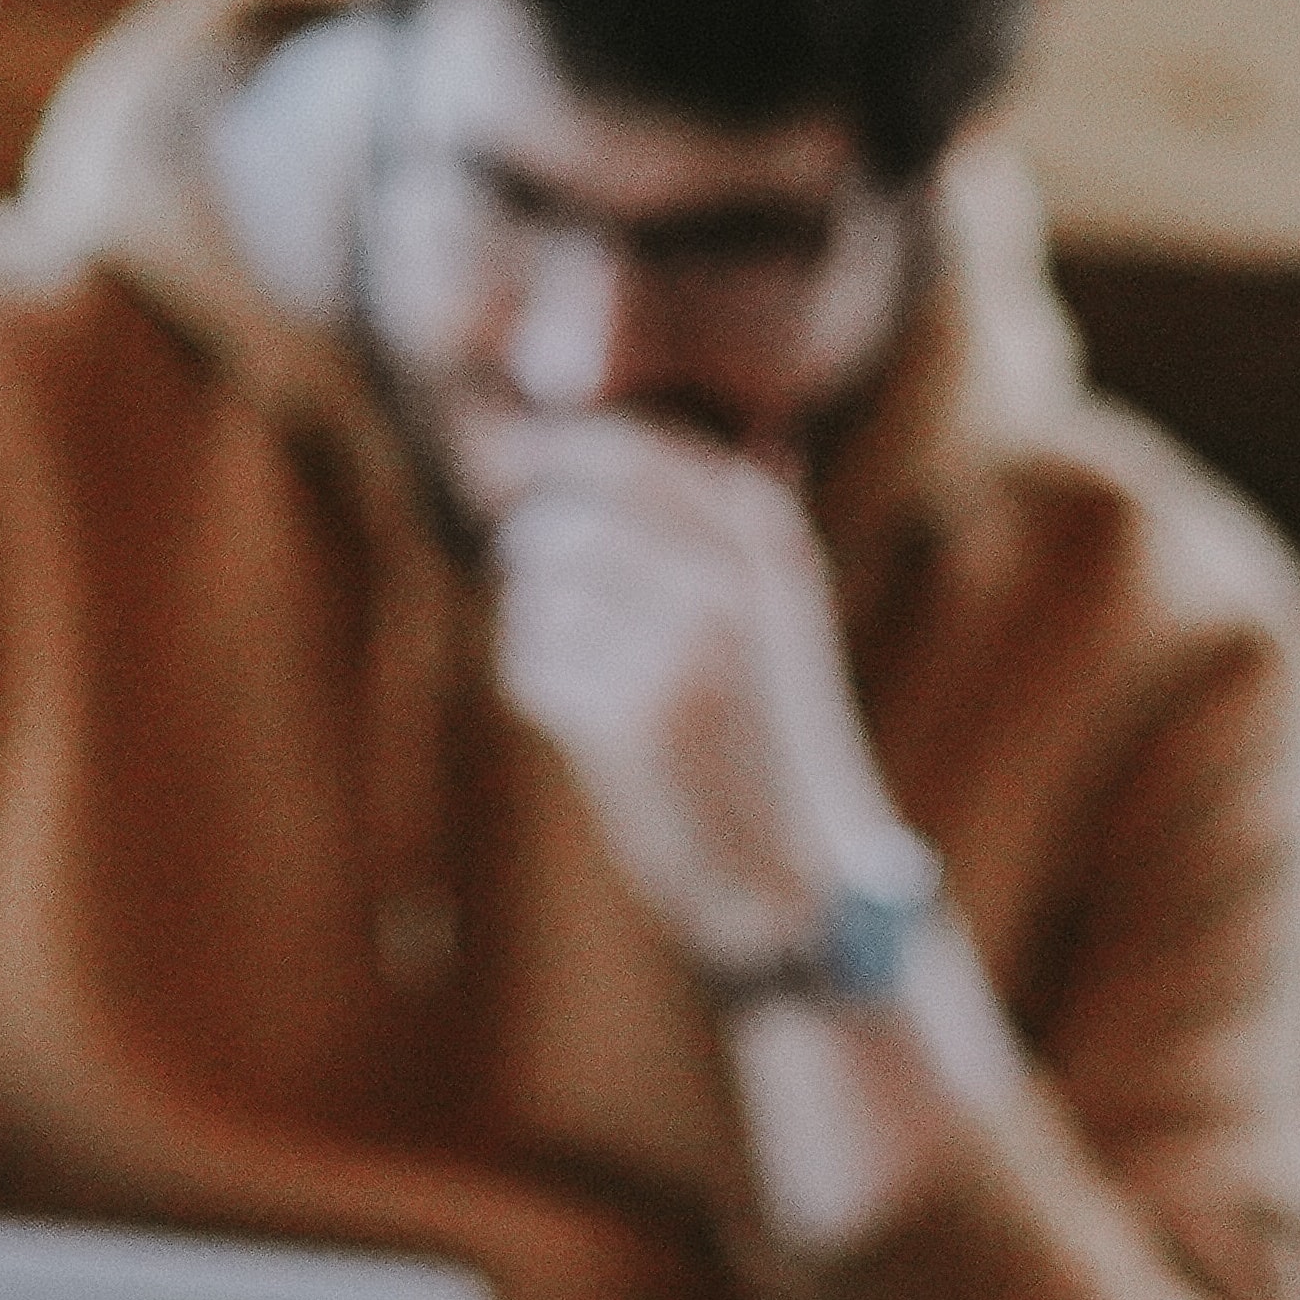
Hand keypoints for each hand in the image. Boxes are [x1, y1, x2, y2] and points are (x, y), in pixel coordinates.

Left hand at [479, 411, 910, 985]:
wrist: (786, 871)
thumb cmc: (765, 738)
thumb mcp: (780, 614)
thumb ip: (746, 523)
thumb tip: (753, 428)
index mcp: (767, 539)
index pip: (634, 451)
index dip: (557, 450)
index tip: (512, 461)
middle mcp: (726, 578)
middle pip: (570, 519)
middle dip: (534, 548)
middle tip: (526, 568)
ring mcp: (679, 644)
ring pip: (542, 591)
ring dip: (539, 626)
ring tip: (583, 669)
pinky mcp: (629, 715)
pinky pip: (530, 661)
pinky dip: (536, 686)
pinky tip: (582, 720)